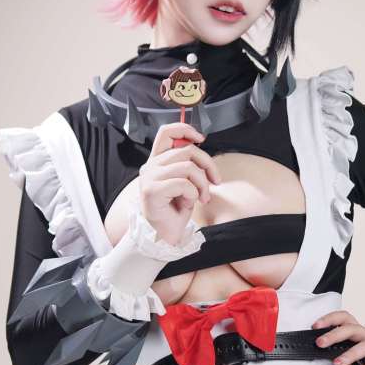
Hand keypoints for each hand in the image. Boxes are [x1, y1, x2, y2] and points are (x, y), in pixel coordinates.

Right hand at [139, 122, 221, 245]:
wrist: (166, 235)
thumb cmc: (176, 209)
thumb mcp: (186, 181)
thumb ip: (188, 163)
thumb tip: (200, 145)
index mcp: (157, 161)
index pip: (166, 132)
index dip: (185, 129)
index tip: (201, 139)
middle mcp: (150, 166)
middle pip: (187, 150)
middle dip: (208, 166)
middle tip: (214, 183)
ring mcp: (149, 178)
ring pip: (188, 167)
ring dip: (202, 184)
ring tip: (202, 198)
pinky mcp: (152, 190)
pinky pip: (184, 184)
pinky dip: (193, 194)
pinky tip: (188, 204)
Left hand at [311, 309, 364, 364]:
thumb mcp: (362, 356)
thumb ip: (346, 354)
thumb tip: (322, 360)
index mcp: (362, 333)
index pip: (345, 318)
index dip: (330, 319)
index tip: (315, 326)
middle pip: (352, 328)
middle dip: (334, 334)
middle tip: (320, 343)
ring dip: (350, 354)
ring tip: (338, 363)